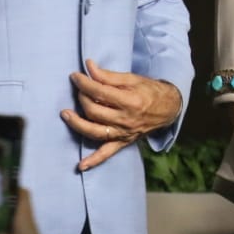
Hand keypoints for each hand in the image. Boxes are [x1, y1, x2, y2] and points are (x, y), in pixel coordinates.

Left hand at [62, 58, 183, 170]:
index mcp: (130, 101)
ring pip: (94, 131)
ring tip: (65, 114)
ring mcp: (123, 133)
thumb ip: (108, 75)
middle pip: (94, 111)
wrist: (168, 108)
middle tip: (78, 89)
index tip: (75, 76)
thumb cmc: (149, 91)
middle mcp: (125, 119)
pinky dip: (93, 161)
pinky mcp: (123, 142)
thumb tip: (89, 67)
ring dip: (77, 124)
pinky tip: (80, 166)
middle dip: (82, 98)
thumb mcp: (132, 79)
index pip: (99, 93)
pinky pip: (106, 154)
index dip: (84, 83)